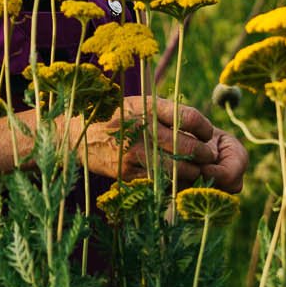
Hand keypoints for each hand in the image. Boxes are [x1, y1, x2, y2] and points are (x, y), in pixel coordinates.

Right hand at [68, 99, 235, 188]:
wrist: (78, 133)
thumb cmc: (117, 116)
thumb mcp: (139, 103)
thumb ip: (166, 112)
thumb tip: (199, 127)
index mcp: (148, 107)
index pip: (189, 117)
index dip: (205, 128)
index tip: (207, 133)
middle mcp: (142, 128)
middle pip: (187, 146)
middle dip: (203, 154)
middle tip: (207, 156)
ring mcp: (134, 152)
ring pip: (176, 168)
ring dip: (191, 172)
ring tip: (195, 170)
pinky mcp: (127, 173)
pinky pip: (159, 182)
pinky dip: (172, 183)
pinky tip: (175, 179)